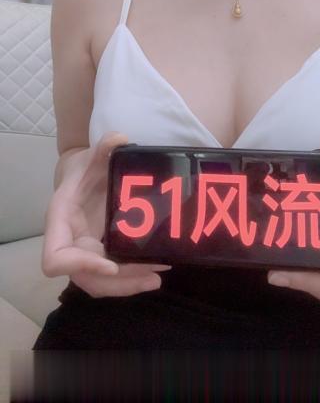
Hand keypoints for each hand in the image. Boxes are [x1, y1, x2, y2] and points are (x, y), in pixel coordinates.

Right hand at [41, 131, 171, 297]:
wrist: (85, 175)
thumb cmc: (85, 168)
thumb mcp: (93, 154)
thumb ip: (105, 145)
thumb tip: (120, 139)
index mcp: (60, 220)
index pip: (56, 257)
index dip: (80, 266)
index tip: (111, 265)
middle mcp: (69, 241)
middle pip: (83, 277)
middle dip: (117, 283)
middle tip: (152, 276)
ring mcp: (84, 251)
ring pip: (99, 282)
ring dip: (127, 285)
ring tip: (157, 278)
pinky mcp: (100, 253)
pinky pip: (111, 275)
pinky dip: (131, 277)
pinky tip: (155, 271)